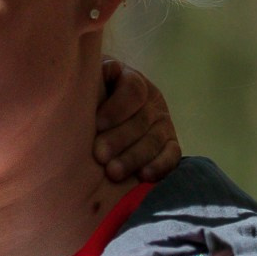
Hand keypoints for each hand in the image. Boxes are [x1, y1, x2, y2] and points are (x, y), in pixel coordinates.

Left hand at [94, 58, 181, 182]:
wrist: (95, 114)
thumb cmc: (84, 98)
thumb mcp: (85, 83)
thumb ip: (87, 82)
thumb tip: (90, 79)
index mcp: (130, 78)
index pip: (133, 89)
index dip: (116, 108)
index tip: (96, 124)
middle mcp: (151, 99)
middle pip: (142, 118)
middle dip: (120, 139)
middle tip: (99, 155)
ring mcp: (162, 122)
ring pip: (154, 139)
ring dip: (134, 157)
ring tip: (113, 172)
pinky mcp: (169, 143)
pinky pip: (172, 155)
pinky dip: (160, 166)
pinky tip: (143, 176)